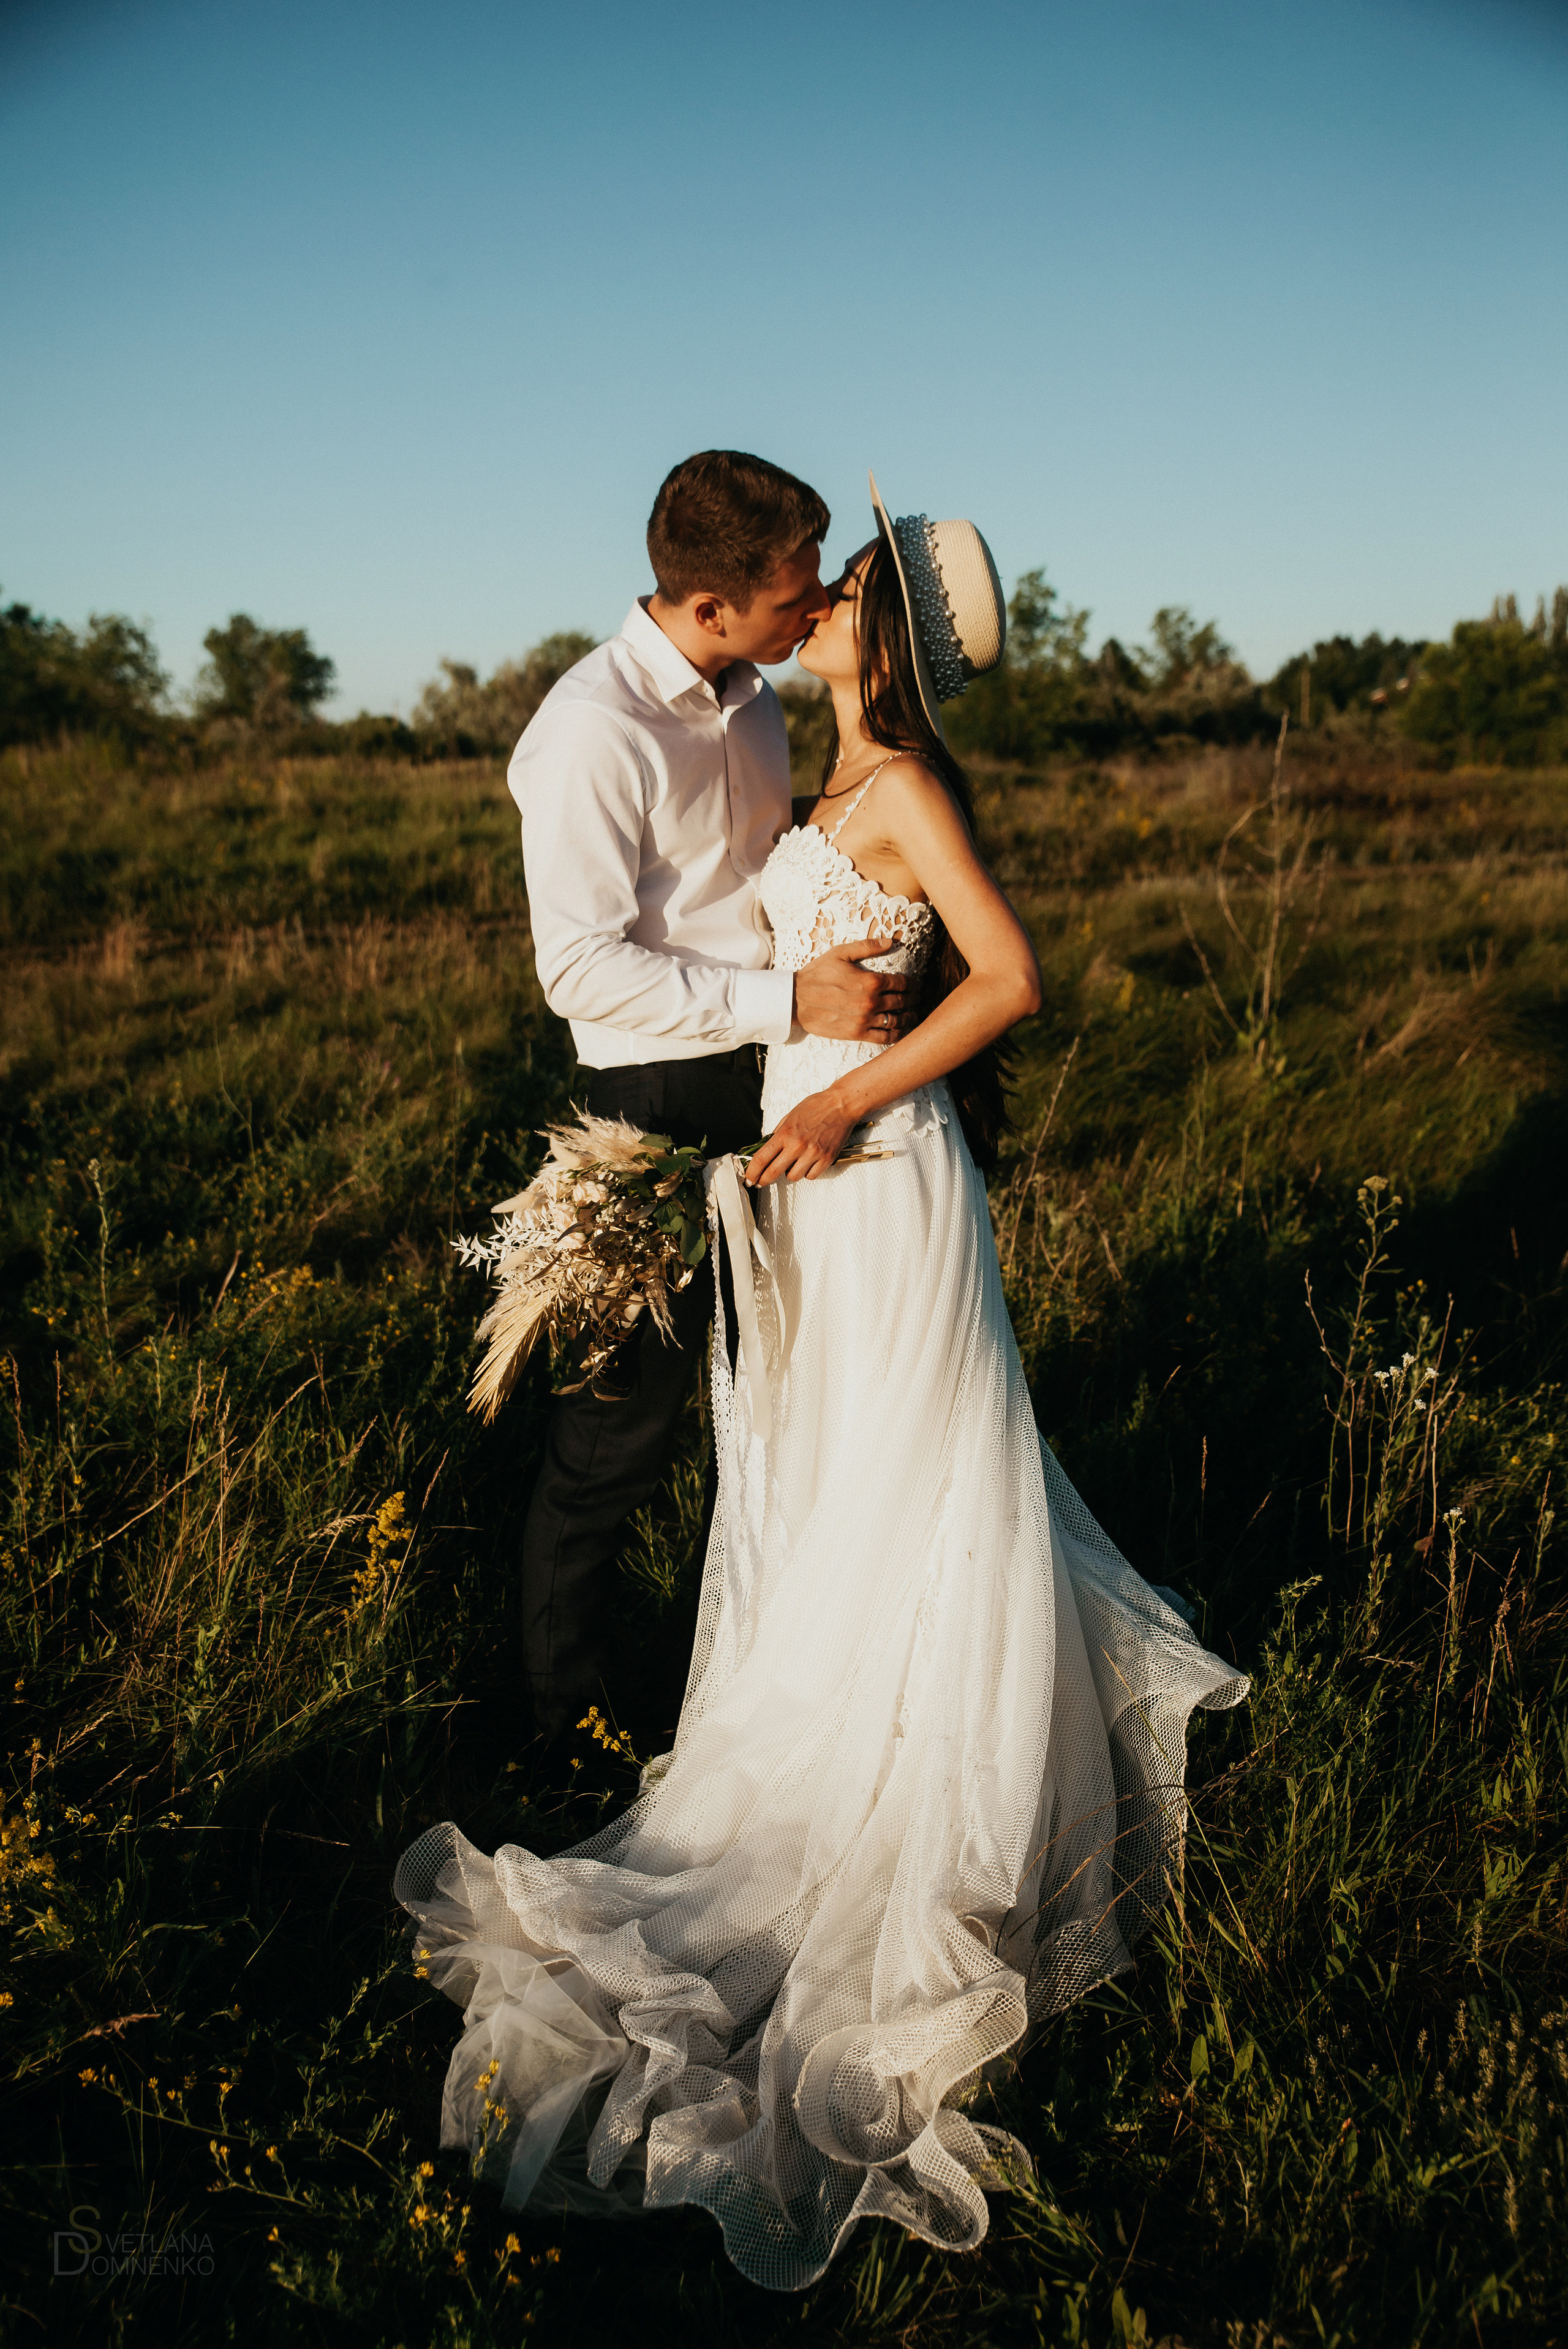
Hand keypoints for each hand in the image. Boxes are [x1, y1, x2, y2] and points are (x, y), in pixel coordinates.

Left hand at [745, 1090, 857, 1185]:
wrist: (841, 1105)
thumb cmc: (816, 1107)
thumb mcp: (790, 1116)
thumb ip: (778, 1133)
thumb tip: (767, 1148)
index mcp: (785, 1133)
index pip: (762, 1158)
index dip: (753, 1171)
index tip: (749, 1177)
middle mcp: (797, 1145)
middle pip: (773, 1172)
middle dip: (763, 1180)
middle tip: (760, 1182)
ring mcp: (813, 1153)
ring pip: (793, 1177)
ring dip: (790, 1173)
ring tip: (793, 1164)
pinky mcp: (826, 1159)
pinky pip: (811, 1176)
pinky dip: (807, 1172)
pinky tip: (808, 1164)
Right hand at [793, 939, 914, 1041]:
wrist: (795, 999)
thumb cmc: (817, 974)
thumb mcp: (840, 953)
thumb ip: (867, 946)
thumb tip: (890, 941)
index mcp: (870, 981)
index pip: (901, 983)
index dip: (913, 984)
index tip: (917, 985)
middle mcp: (871, 1002)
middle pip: (902, 1001)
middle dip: (913, 999)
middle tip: (918, 999)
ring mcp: (865, 1020)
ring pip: (896, 1020)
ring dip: (908, 1017)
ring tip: (913, 1015)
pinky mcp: (856, 1034)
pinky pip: (884, 1037)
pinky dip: (896, 1035)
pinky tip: (900, 1031)